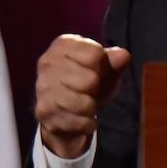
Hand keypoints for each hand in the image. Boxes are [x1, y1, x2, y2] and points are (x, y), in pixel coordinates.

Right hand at [34, 34, 131, 158]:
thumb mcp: (105, 68)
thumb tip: (123, 56)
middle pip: (90, 79)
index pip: (95, 54)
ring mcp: (43, 88)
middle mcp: (48, 62)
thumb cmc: (87, 81)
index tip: (99, 71)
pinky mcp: (43, 112)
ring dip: (91, 107)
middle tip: (92, 91)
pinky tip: (85, 119)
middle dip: (97, 89)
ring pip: (83, 103)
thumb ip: (115, 61)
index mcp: (64, 44)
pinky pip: (77, 121)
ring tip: (88, 105)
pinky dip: (87, 123)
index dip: (104, 67)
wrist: (64, 111)